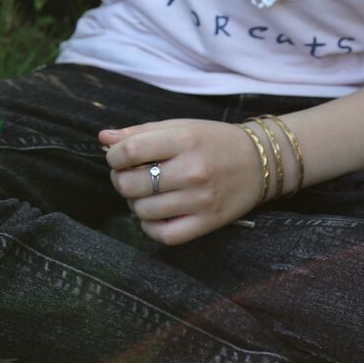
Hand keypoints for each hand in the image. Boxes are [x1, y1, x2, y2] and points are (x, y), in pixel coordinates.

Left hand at [99, 118, 267, 245]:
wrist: (260, 162)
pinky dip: (151, 227)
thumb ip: (140, 132)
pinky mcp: (208, 223)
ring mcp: (200, 200)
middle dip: (121, 180)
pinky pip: (164, 235)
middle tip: (130, 176)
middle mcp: (192, 170)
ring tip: (146, 194)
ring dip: (135, 203)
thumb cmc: (213, 141)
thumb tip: (103, 138)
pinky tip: (155, 214)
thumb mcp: (179, 127)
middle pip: (131, 184)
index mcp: (183, 140)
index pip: (130, 151)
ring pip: (143, 211)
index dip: (114, 156)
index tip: (118, 157)